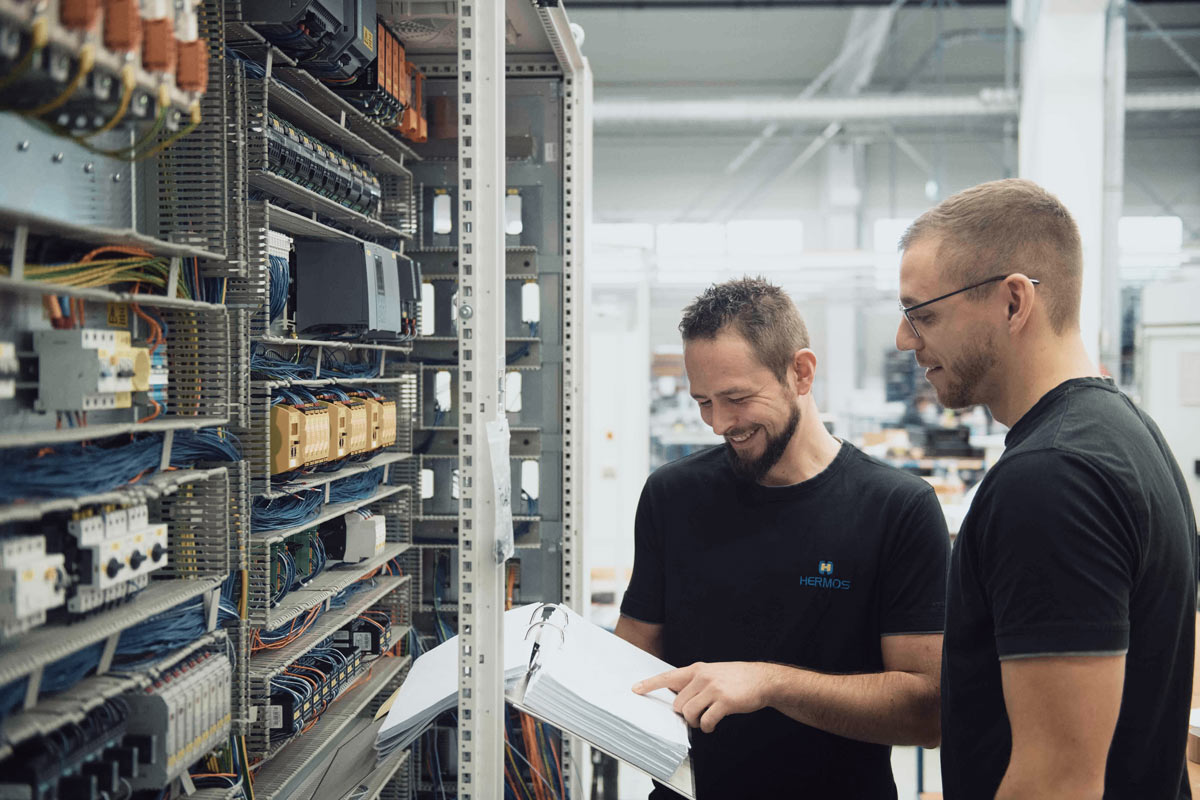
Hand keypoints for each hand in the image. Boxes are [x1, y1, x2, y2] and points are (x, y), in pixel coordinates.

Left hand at [632, 662, 776, 733]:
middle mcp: (702, 677)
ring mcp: (713, 688)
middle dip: (684, 715)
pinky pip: (706, 721)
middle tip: (696, 717)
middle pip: (678, 703)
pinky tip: (712, 725)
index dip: (650, 684)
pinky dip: (707, 727)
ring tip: (705, 721)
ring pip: (689, 713)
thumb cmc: (736, 678)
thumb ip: (695, 682)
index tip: (635, 689)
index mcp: (697, 669)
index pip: (668, 676)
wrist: (762, 679)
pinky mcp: (724, 701)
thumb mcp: (713, 672)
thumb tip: (679, 700)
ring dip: (695, 723)